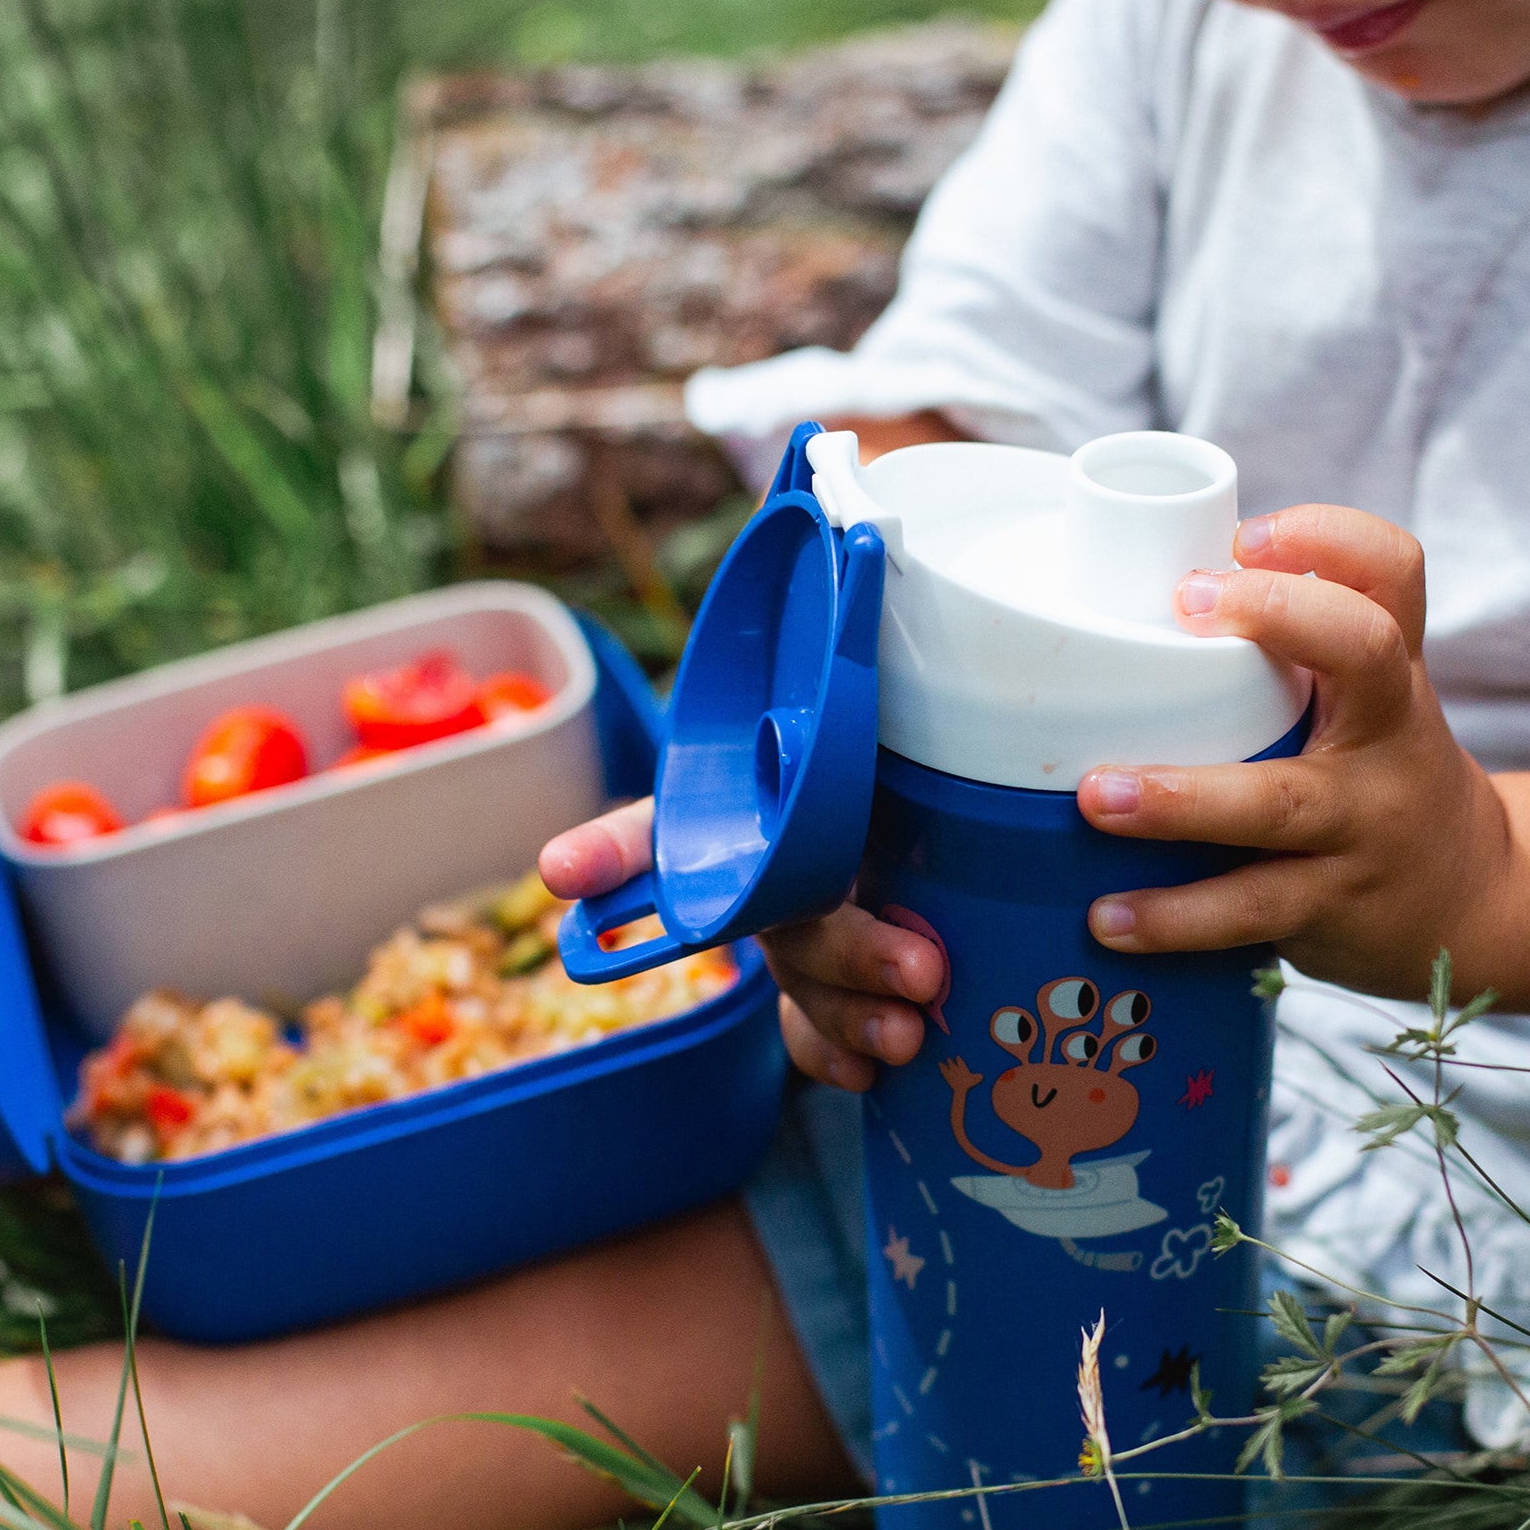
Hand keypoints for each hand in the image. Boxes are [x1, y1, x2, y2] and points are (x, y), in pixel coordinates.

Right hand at [541, 409, 957, 1090]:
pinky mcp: (847, 971)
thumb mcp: (885, 624)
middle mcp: (760, 856)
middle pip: (763, 918)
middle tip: (917, 967)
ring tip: (919, 1027)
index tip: (563, 874)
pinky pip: (818, 1032)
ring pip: (793, 983)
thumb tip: (837, 460)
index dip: (616, 848)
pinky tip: (879, 1070)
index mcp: (755, 786)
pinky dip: (843, 1054)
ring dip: (844, 1011)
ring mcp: (796, 920)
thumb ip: (852, 563)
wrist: (966, 740)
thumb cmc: (901, 678)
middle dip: (829, 949)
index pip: (665, 818)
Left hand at [940, 1056, 981, 1095]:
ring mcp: (950, 1072)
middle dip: (949, 1061)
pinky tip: (940, 1068)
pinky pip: (943, 1071)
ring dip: (943, 1064)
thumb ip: (978, 1077)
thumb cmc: (968, 1084)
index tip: (957, 1056)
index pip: (959, 1061)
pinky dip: (941, 1069)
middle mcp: (955, 1068)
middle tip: (948, 1058)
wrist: (960, 1089)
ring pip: (946, 1066)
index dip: (958, 1058)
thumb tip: (982, 1075)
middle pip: (951, 1063)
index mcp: (962, 1067)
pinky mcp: (947, 1077)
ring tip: (939, 1062)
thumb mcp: (975, 1080)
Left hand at [1076, 504, 1513, 1001]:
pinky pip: (1249, 909)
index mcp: (1391, 672)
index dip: (1328, 536)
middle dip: (1279, 616)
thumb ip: (1291, 650)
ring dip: (1182, 799)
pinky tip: (1106, 916)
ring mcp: (1364, 823)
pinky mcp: (1333, 904)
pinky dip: (1173, 916)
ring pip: (1282, 804)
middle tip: (1185, 604)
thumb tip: (1137, 602)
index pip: (1392, 572)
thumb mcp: (1369, 704)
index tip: (1244, 536)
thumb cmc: (1379, 779)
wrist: (1472, 902)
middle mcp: (1389, 735)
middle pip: (1364, 651)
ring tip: (1098, 797)